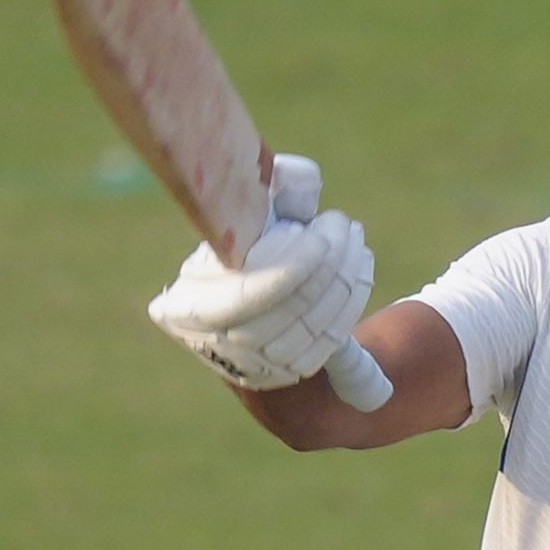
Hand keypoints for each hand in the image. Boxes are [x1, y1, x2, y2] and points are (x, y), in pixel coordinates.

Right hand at [147, 154, 392, 408]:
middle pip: (289, 309)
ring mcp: (255, 366)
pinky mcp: (287, 373)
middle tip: (345, 225)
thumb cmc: (239, 249)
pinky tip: (359, 269)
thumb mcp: (246, 217)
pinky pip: (329, 343)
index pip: (248, 295)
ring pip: (315, 327)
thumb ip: (270, 194)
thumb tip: (301, 176)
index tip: (324, 231)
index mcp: (190, 306)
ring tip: (356, 242)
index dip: (293, 266)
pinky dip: (350, 303)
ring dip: (347, 280)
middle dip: (328, 263)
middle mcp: (218, 345)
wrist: (241, 308)